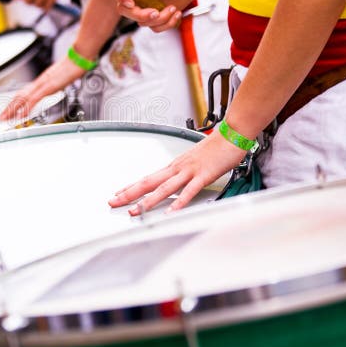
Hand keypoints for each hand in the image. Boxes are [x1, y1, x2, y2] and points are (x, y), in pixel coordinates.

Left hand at [0, 57, 85, 120]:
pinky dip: (27, 107)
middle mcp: (39, 82)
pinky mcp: (49, 86)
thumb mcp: (63, 78)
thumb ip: (56, 84)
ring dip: (13, 109)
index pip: (23, 93)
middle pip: (19, 96)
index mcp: (42, 81)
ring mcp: (43, 84)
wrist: (80, 56)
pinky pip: (35, 98)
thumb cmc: (75, 66)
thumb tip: (54, 87)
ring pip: (23, 98)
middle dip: (8, 108)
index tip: (7, 111)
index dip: (14, 102)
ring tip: (5, 118)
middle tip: (0, 118)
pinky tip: (21, 115)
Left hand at [108, 131, 245, 213]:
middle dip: (129, 193)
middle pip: (148, 182)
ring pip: (164, 188)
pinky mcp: (203, 175)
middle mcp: (177, 168)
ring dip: (147, 201)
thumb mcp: (194, 161)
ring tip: (135, 211)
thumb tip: (177, 181)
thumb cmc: (216, 147)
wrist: (231, 134)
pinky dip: (178, 203)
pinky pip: (188, 191)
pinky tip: (169, 212)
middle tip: (113, 202)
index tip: (118, 193)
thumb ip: (184, 172)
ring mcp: (189, 171)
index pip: (148, 178)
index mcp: (175, 165)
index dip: (131, 186)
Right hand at [113, 0, 196, 31]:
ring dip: (160, 19)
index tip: (132, 4)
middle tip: (156, 13)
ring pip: (141, 22)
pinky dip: (167, 24)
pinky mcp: (152, 18)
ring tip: (174, 8)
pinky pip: (154, 28)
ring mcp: (143, 8)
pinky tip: (176, 13)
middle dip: (140, 15)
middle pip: (124, 10)